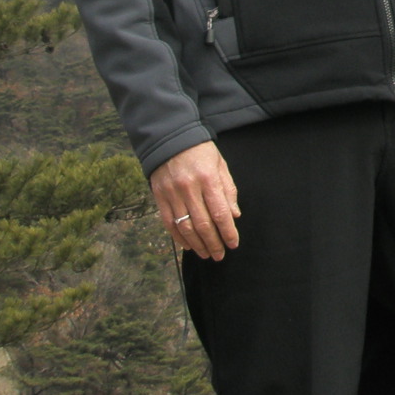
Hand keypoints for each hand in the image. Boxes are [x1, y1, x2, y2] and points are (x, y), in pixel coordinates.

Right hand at [150, 140, 240, 260]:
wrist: (170, 138)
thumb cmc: (200, 151)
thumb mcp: (220, 165)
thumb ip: (228, 190)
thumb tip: (234, 215)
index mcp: (208, 179)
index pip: (220, 213)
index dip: (227, 232)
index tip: (233, 244)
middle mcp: (189, 188)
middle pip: (203, 224)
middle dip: (213, 243)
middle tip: (220, 255)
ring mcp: (172, 194)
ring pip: (186, 227)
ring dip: (198, 244)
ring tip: (206, 254)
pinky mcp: (160, 197)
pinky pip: (169, 223)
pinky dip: (179, 237)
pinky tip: (188, 245)